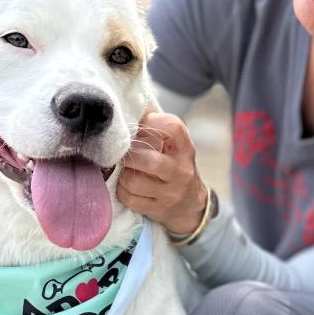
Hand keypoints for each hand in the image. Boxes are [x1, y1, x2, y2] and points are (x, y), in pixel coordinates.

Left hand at [118, 111, 208, 234]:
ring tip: (126, 171)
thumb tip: (132, 105)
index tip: (139, 127)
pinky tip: (127, 187)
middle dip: (129, 155)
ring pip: (133, 181)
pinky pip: (129, 198)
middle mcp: (181, 171)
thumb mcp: (175, 148)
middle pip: (147, 160)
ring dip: (123, 175)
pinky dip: (122, 191)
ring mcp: (170, 193)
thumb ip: (158, 129)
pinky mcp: (158, 209)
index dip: (151, 123)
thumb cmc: (175, 167)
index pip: (173, 127)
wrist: (191, 206)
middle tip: (124, 154)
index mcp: (185, 149)